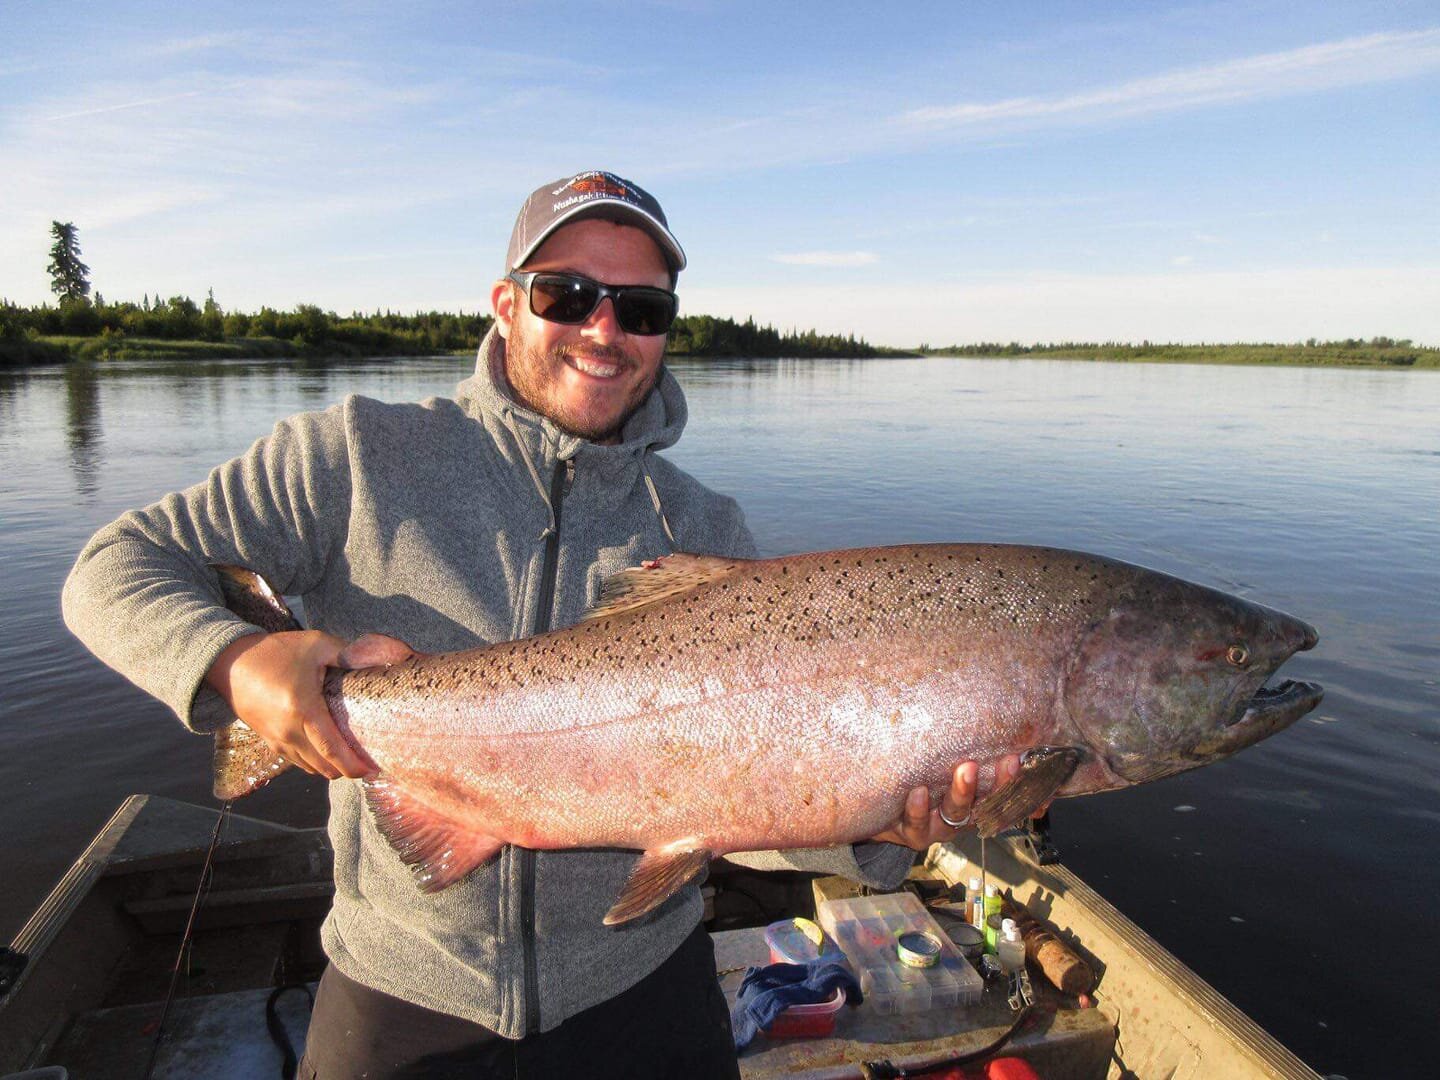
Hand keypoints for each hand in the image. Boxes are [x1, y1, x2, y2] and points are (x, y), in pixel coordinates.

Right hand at [205, 630, 404, 779]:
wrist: (230, 661)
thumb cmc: (277, 651)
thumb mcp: (317, 644)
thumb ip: (352, 653)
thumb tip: (394, 654)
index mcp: (303, 709)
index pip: (332, 750)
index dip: (354, 765)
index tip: (373, 770)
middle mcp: (287, 731)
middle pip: (324, 767)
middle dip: (347, 770)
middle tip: (368, 763)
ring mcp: (275, 740)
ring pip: (310, 768)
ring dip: (331, 767)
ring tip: (351, 757)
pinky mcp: (268, 741)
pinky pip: (296, 761)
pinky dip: (314, 761)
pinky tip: (328, 751)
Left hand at [870, 754, 1050, 849]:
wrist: (880, 812)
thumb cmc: (914, 780)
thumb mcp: (937, 764)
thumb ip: (958, 745)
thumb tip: (979, 702)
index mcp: (974, 800)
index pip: (1000, 789)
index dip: (1010, 778)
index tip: (1015, 758)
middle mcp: (962, 815)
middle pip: (987, 801)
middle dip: (995, 783)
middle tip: (1000, 758)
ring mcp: (938, 826)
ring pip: (955, 815)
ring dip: (962, 793)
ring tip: (964, 770)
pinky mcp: (913, 834)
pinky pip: (917, 824)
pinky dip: (919, 809)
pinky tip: (919, 792)